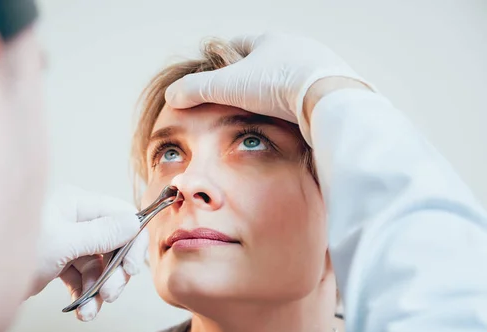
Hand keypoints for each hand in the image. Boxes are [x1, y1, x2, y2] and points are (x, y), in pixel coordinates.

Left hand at [32, 185, 147, 321]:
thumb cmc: (10, 249)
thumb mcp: (62, 243)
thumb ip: (101, 233)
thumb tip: (133, 223)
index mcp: (76, 203)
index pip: (120, 215)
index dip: (132, 241)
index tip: (133, 269)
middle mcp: (73, 219)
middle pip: (112, 243)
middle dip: (115, 272)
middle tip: (112, 295)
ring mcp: (65, 241)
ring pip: (98, 265)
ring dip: (100, 290)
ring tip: (91, 312)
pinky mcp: (56, 263)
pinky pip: (81, 278)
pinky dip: (85, 296)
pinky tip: (82, 312)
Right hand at [165, 32, 373, 144]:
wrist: (327, 99)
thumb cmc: (277, 85)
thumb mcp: (228, 86)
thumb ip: (197, 90)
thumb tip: (172, 95)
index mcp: (270, 40)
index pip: (239, 44)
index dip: (222, 60)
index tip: (213, 76)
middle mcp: (295, 47)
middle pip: (264, 60)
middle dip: (250, 77)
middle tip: (236, 98)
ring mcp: (316, 65)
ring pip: (286, 77)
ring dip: (274, 91)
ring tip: (262, 112)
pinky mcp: (331, 86)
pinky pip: (305, 93)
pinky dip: (294, 104)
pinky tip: (289, 119)